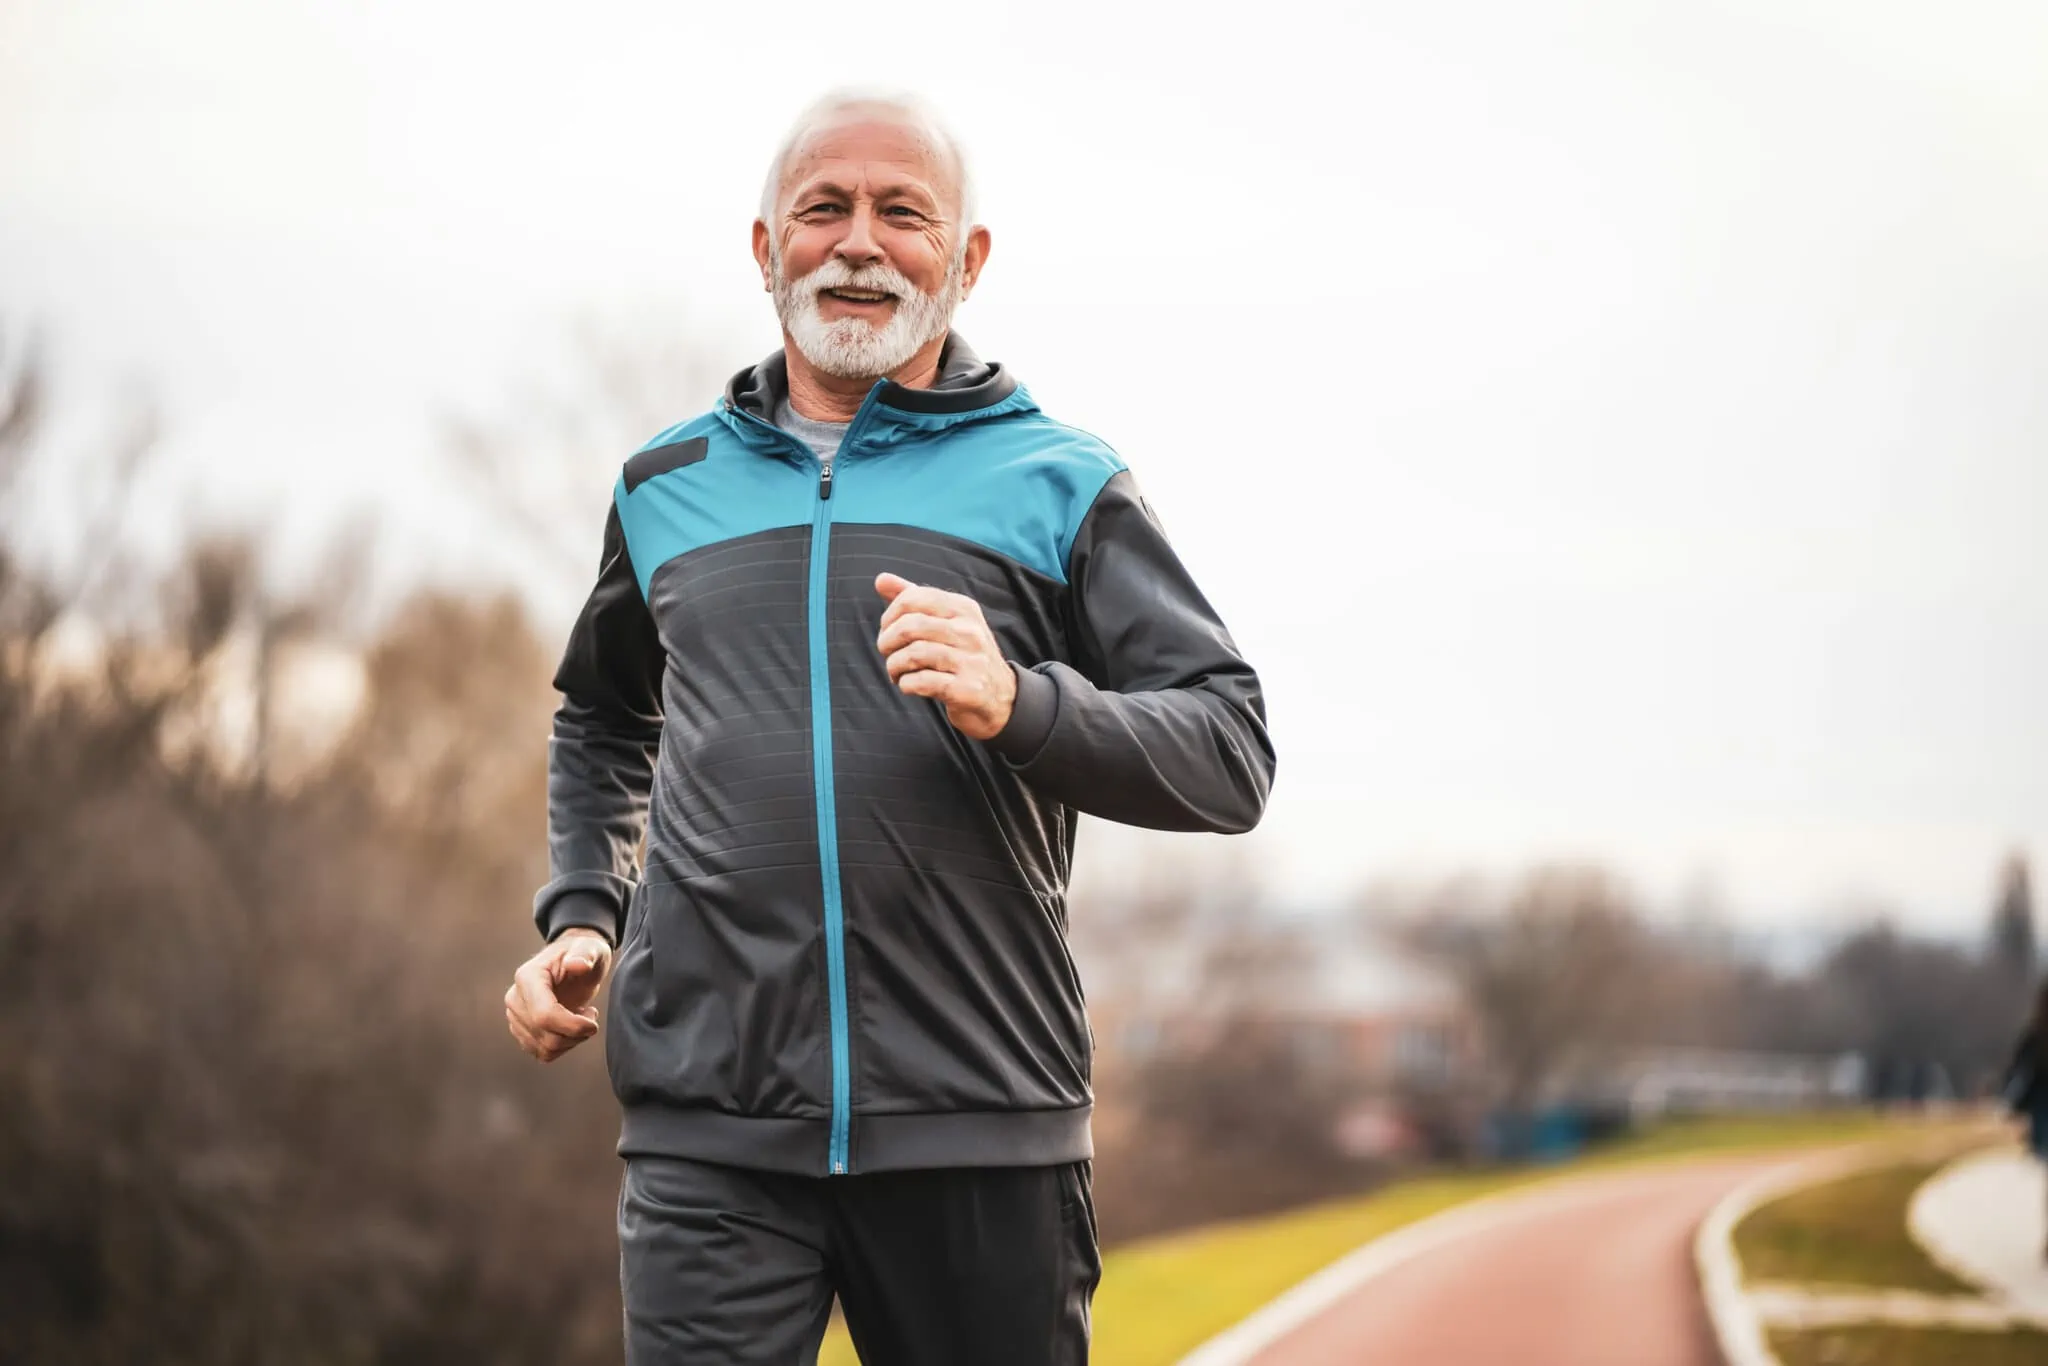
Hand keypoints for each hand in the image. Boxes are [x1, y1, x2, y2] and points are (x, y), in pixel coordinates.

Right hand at [505, 928, 611, 1062]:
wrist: (573, 960)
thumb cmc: (582, 952)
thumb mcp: (590, 947)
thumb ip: (585, 954)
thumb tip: (577, 964)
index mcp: (527, 977)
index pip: (544, 1015)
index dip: (572, 1026)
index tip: (593, 1021)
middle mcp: (515, 999)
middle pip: (545, 1036)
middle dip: (576, 1033)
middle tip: (591, 1015)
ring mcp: (515, 1017)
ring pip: (544, 1049)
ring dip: (571, 1040)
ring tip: (582, 1018)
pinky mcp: (522, 1031)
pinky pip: (543, 1053)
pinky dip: (563, 1046)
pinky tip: (571, 1027)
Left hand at [874, 573, 1017, 740]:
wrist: (1001, 697)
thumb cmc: (964, 656)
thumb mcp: (946, 622)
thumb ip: (914, 599)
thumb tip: (881, 579)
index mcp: (964, 608)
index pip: (913, 598)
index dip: (889, 615)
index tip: (887, 630)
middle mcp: (971, 631)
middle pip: (909, 626)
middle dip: (887, 642)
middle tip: (887, 653)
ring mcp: (971, 661)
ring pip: (913, 654)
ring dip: (894, 666)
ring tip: (896, 672)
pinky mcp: (967, 689)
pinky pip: (921, 681)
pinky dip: (906, 684)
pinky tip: (909, 685)